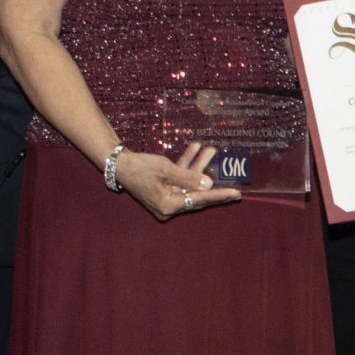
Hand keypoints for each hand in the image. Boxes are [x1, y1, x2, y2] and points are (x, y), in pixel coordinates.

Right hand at [118, 142, 240, 222]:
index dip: (219, 195)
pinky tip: (195, 149)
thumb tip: (208, 184)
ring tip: (210, 150)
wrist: (118, 164)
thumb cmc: (139, 167)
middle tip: (235, 182)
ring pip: (188, 183)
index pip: (200, 200)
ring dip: (198, 166)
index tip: (236, 193)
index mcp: (169, 205)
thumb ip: (188, 178)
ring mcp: (165, 197)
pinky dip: (186, 166)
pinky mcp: (162, 188)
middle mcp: (168, 205)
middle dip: (210, 180)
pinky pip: (178, 178)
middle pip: (196, 193)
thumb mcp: (165, 170)